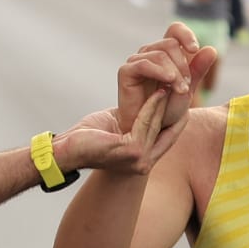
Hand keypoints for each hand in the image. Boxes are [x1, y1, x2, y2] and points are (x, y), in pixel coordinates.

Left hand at [57, 86, 177, 175]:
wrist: (64, 152)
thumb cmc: (86, 139)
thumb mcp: (118, 132)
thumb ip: (137, 124)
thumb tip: (149, 110)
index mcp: (142, 160)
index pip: (168, 138)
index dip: (177, 117)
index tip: (183, 98)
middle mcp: (144, 164)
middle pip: (167, 130)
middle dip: (176, 107)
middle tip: (181, 86)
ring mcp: (141, 159)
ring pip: (158, 124)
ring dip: (164, 102)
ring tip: (171, 83)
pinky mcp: (134, 150)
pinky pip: (146, 122)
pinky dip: (151, 105)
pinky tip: (157, 91)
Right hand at [117, 23, 216, 131]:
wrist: (148, 129)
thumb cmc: (166, 110)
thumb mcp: (188, 88)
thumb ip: (197, 70)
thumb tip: (211, 49)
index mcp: (165, 54)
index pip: (173, 30)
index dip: (185, 34)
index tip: (194, 49)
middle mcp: (149, 54)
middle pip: (169, 43)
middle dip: (183, 64)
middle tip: (186, 85)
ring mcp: (136, 62)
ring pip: (159, 53)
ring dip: (175, 73)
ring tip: (179, 91)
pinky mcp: (126, 72)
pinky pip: (144, 64)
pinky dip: (160, 72)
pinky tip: (168, 85)